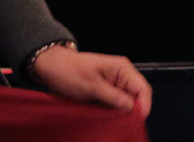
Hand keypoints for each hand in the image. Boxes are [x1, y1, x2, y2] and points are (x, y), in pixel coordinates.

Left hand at [30, 45, 151, 116]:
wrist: (49, 67)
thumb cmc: (68, 71)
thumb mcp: (91, 86)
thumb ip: (114, 97)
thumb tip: (133, 109)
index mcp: (122, 68)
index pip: (143, 90)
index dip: (143, 107)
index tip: (135, 121)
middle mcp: (122, 76)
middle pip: (137, 99)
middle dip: (132, 112)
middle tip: (122, 124)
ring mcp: (115, 85)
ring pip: (127, 105)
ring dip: (121, 114)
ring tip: (111, 121)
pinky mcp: (107, 93)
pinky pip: (116, 106)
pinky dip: (113, 113)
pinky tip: (105, 118)